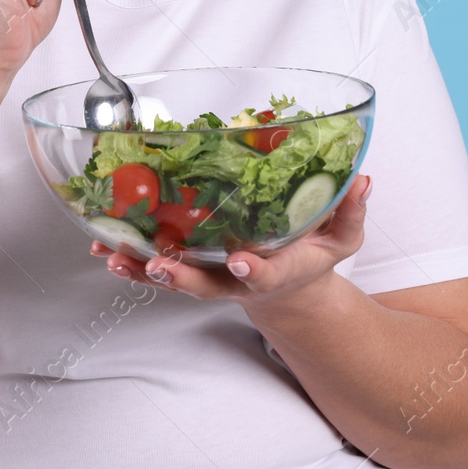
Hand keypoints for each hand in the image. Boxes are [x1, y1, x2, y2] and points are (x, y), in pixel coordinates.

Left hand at [92, 174, 372, 305]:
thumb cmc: (311, 257)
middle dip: (182, 277)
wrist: (288, 289)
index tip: (242, 261)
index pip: (266, 274)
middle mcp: (237, 281)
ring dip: (142, 269)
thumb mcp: (341, 238)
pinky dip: (130, 260)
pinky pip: (156, 267)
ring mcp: (210, 277)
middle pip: (206, 284)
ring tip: (114, 256)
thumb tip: (362, 179)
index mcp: (276, 271)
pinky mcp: (190, 269)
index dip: (254, 270)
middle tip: (160, 265)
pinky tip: (104, 247)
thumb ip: (350, 211)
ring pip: (173, 278)